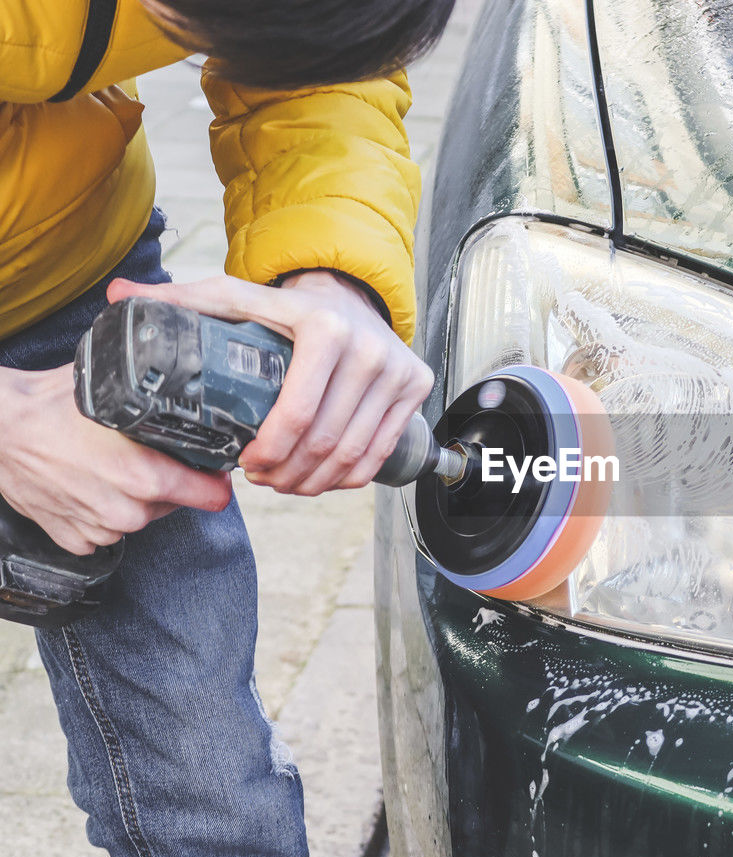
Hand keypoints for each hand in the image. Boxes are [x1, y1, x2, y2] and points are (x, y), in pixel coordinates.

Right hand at [0, 365, 232, 554]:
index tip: (212, 471)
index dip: (216, 481)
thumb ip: (161, 405)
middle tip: (141, 456)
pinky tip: (84, 485)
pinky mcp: (73, 539)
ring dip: (131, 498)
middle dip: (167, 483)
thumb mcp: (116, 394)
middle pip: (174, 503)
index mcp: (146, 477)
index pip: (212, 496)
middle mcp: (126, 510)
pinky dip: (100, 513)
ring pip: (139, 517)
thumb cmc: (50, 406)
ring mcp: (99, 529)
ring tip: (104, 467)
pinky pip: (105, 531)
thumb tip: (197, 392)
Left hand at [106, 272, 433, 495]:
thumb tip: (117, 300)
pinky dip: (350, 477)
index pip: (298, 411)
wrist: (350, 296)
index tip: (247, 464)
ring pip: (355, 454)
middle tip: (263, 479)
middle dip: (289, 473)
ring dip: (317, 482)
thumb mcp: (235, 299)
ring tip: (287, 483)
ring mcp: (397, 371)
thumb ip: (181, 302)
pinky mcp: (414, 388)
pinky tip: (322, 478)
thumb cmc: (289, 307)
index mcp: (324, 327)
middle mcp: (369, 349)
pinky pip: (381, 452)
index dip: (269, 450)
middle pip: (326, 440)